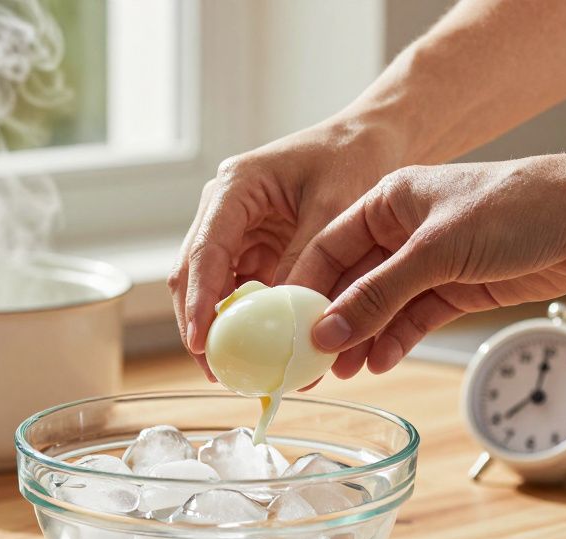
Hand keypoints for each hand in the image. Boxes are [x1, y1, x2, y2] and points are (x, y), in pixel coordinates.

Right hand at [167, 116, 400, 379]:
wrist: (371, 139)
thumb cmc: (353, 156)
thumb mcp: (334, 208)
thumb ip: (307, 260)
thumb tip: (288, 319)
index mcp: (234, 187)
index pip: (204, 252)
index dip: (199, 301)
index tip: (200, 341)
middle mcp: (223, 210)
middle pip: (195, 276)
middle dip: (202, 326)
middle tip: (216, 372)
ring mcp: (235, 232)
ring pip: (214, 290)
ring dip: (224, 329)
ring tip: (239, 372)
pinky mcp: (254, 250)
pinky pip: (243, 293)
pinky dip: (251, 322)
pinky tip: (265, 352)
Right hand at [287, 154, 565, 375]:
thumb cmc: (520, 206)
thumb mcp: (437, 251)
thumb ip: (379, 295)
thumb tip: (327, 331)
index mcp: (389, 200)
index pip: (328, 247)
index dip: (305, 289)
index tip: (284, 328)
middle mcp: (405, 230)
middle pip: (353, 281)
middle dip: (333, 322)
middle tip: (310, 362)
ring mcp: (432, 261)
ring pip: (382, 306)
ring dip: (364, 338)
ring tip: (343, 372)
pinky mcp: (459, 288)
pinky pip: (415, 319)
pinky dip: (397, 341)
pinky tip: (380, 362)